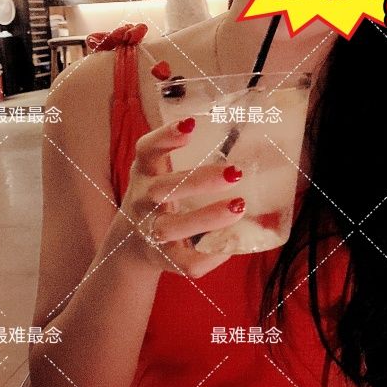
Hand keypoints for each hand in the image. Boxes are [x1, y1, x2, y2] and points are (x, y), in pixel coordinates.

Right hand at [109, 118, 244, 277]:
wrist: (132, 243)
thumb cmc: (162, 198)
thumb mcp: (163, 172)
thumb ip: (192, 156)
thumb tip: (254, 140)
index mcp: (145, 172)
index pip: (148, 150)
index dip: (166, 137)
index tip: (191, 124)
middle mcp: (143, 200)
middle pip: (164, 188)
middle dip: (199, 180)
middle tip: (236, 172)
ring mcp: (150, 231)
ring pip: (173, 227)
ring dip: (207, 217)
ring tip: (239, 205)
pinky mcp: (162, 259)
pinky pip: (186, 262)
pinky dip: (212, 255)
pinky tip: (231, 245)